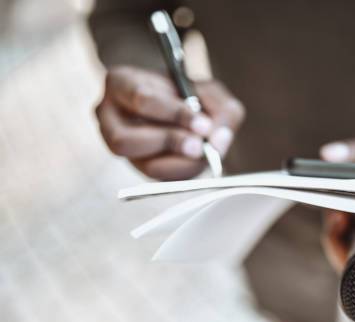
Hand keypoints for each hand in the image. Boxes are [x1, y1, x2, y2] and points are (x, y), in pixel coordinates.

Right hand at [95, 66, 244, 179]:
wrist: (176, 102)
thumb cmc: (189, 92)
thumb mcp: (210, 91)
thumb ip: (221, 110)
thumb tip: (218, 140)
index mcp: (120, 83)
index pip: (141, 99)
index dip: (174, 114)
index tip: (204, 125)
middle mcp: (108, 116)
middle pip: (126, 140)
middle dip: (170, 144)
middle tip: (200, 145)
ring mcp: (118, 146)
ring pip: (142, 165)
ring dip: (179, 163)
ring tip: (202, 152)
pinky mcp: (139, 167)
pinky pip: (159, 180)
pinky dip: (184, 172)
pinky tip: (198, 161)